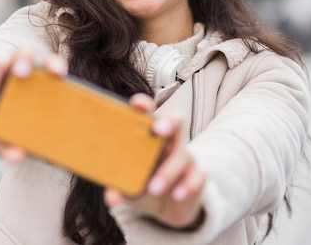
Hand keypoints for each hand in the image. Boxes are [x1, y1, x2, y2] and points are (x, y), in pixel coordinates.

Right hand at [0, 44, 67, 162]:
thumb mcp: (1, 133)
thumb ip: (10, 143)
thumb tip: (18, 156)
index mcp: (31, 79)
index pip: (48, 65)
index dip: (55, 65)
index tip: (59, 73)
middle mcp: (12, 67)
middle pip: (23, 52)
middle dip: (24, 59)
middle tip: (22, 73)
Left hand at [104, 94, 206, 229]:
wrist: (168, 205)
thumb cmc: (145, 184)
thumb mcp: (129, 185)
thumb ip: (120, 187)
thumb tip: (112, 197)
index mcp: (150, 137)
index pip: (149, 113)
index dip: (144, 106)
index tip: (137, 105)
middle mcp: (171, 141)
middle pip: (176, 121)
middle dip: (168, 121)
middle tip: (158, 129)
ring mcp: (185, 158)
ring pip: (183, 155)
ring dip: (168, 171)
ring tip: (153, 188)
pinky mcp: (197, 177)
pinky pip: (198, 177)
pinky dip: (188, 186)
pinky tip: (177, 195)